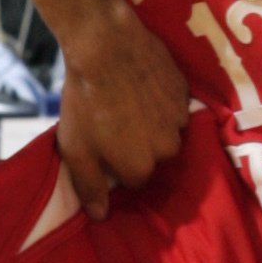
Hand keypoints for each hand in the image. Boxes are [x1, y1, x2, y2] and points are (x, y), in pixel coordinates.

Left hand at [54, 4, 188, 211]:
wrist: (105, 46)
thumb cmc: (84, 102)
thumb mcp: (76, 149)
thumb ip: (89, 186)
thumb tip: (100, 216)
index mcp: (141, 168)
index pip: (134, 180)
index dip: (117, 164)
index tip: (104, 145)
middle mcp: (167, 150)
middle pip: (153, 156)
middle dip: (137, 145)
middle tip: (114, 121)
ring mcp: (180, 120)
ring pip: (166, 132)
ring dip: (151, 123)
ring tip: (127, 102)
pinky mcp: (185, 92)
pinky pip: (174, 107)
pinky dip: (160, 102)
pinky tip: (141, 87)